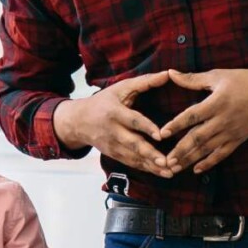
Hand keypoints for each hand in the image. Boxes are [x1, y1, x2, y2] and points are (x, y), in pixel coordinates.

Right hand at [52, 72, 175, 177]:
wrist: (78, 121)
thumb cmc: (104, 101)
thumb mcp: (120, 88)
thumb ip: (144, 82)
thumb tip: (167, 74)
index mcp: (114, 112)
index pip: (132, 121)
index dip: (146, 128)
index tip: (160, 135)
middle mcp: (112, 131)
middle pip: (133, 144)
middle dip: (149, 154)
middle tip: (166, 162)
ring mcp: (112, 145)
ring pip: (133, 158)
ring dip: (151, 166)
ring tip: (169, 172)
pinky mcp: (113, 154)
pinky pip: (130, 163)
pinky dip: (145, 168)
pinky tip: (160, 173)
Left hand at [157, 69, 247, 174]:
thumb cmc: (242, 81)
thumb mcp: (217, 76)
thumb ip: (192, 78)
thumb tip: (170, 73)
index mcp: (216, 103)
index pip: (192, 116)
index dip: (176, 125)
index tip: (162, 133)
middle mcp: (222, 120)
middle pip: (198, 137)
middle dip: (180, 150)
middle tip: (165, 160)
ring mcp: (230, 132)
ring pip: (207, 149)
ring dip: (190, 159)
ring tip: (174, 167)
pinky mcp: (238, 140)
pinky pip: (222, 154)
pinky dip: (209, 163)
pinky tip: (196, 170)